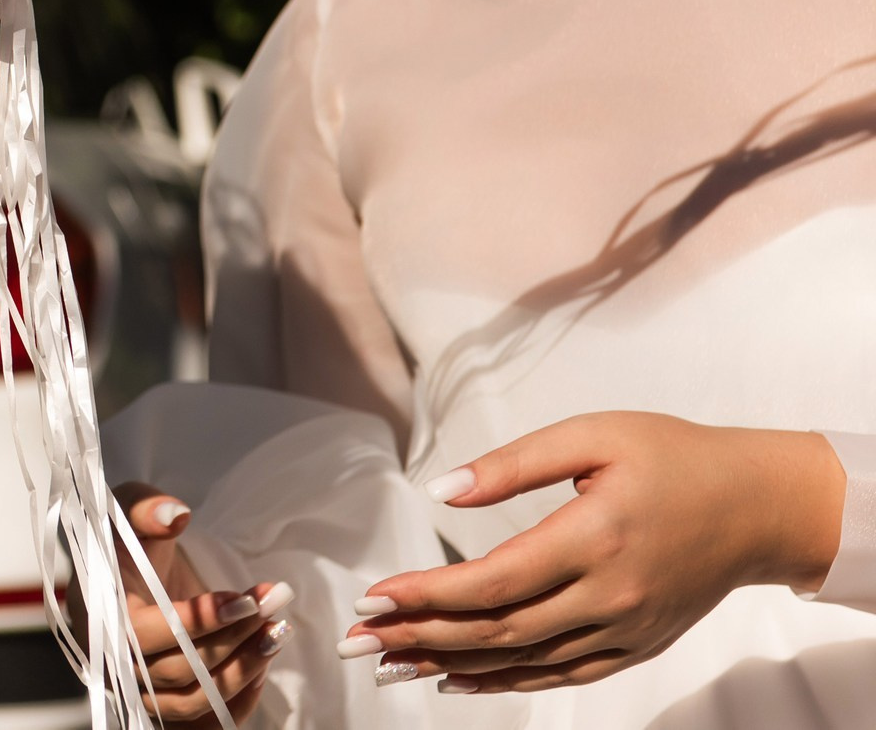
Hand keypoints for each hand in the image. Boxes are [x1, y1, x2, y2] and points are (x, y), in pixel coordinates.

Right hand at [111, 483, 289, 721]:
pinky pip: (204, 722)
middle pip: (178, 671)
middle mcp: (116, 661)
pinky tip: (264, 665)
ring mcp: (142, 688)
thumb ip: (147, 508)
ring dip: (243, 670)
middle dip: (234, 638)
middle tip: (272, 605)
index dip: (198, 621)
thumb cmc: (126, 538)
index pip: (145, 635)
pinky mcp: (167, 701)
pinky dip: (238, 701)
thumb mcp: (130, 507)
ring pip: (195, 701)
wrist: (128, 570)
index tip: (244, 599)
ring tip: (277, 632)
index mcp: (100, 614)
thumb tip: (175, 514)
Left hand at [341, 412, 846, 695]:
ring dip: (450, 664)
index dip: (427, 595)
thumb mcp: (590, 435)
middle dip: (420, 637)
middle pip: (498, 630)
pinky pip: (560, 675)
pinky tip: (459, 679)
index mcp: (593, 539)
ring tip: (389, 664)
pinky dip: (505, 682)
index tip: (372, 597)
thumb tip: (441, 491)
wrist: (758, 506)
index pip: (492, 582)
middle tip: (359, 642)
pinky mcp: (634, 646)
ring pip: (523, 661)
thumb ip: (512, 465)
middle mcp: (608, 596)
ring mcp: (624, 629)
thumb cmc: (672, 457)